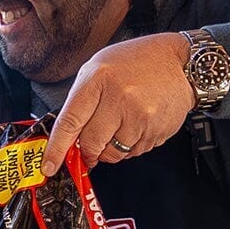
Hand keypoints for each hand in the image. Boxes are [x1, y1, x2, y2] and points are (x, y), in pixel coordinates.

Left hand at [40, 33, 194, 175]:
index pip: (70, 122)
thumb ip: (82, 100)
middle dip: (87, 150)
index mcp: (98, 79)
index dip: (57, 148)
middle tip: (91, 145)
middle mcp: (119, 98)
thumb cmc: (136, 62)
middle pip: (91, 143)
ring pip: (112, 153)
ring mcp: (139, 116)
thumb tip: (68, 137)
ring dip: (110, 148)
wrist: (180, 63)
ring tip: (120, 126)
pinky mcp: (155, 130)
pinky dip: (129, 146)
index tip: (49, 166)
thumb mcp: (100, 68)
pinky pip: (133, 152)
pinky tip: (136, 125)